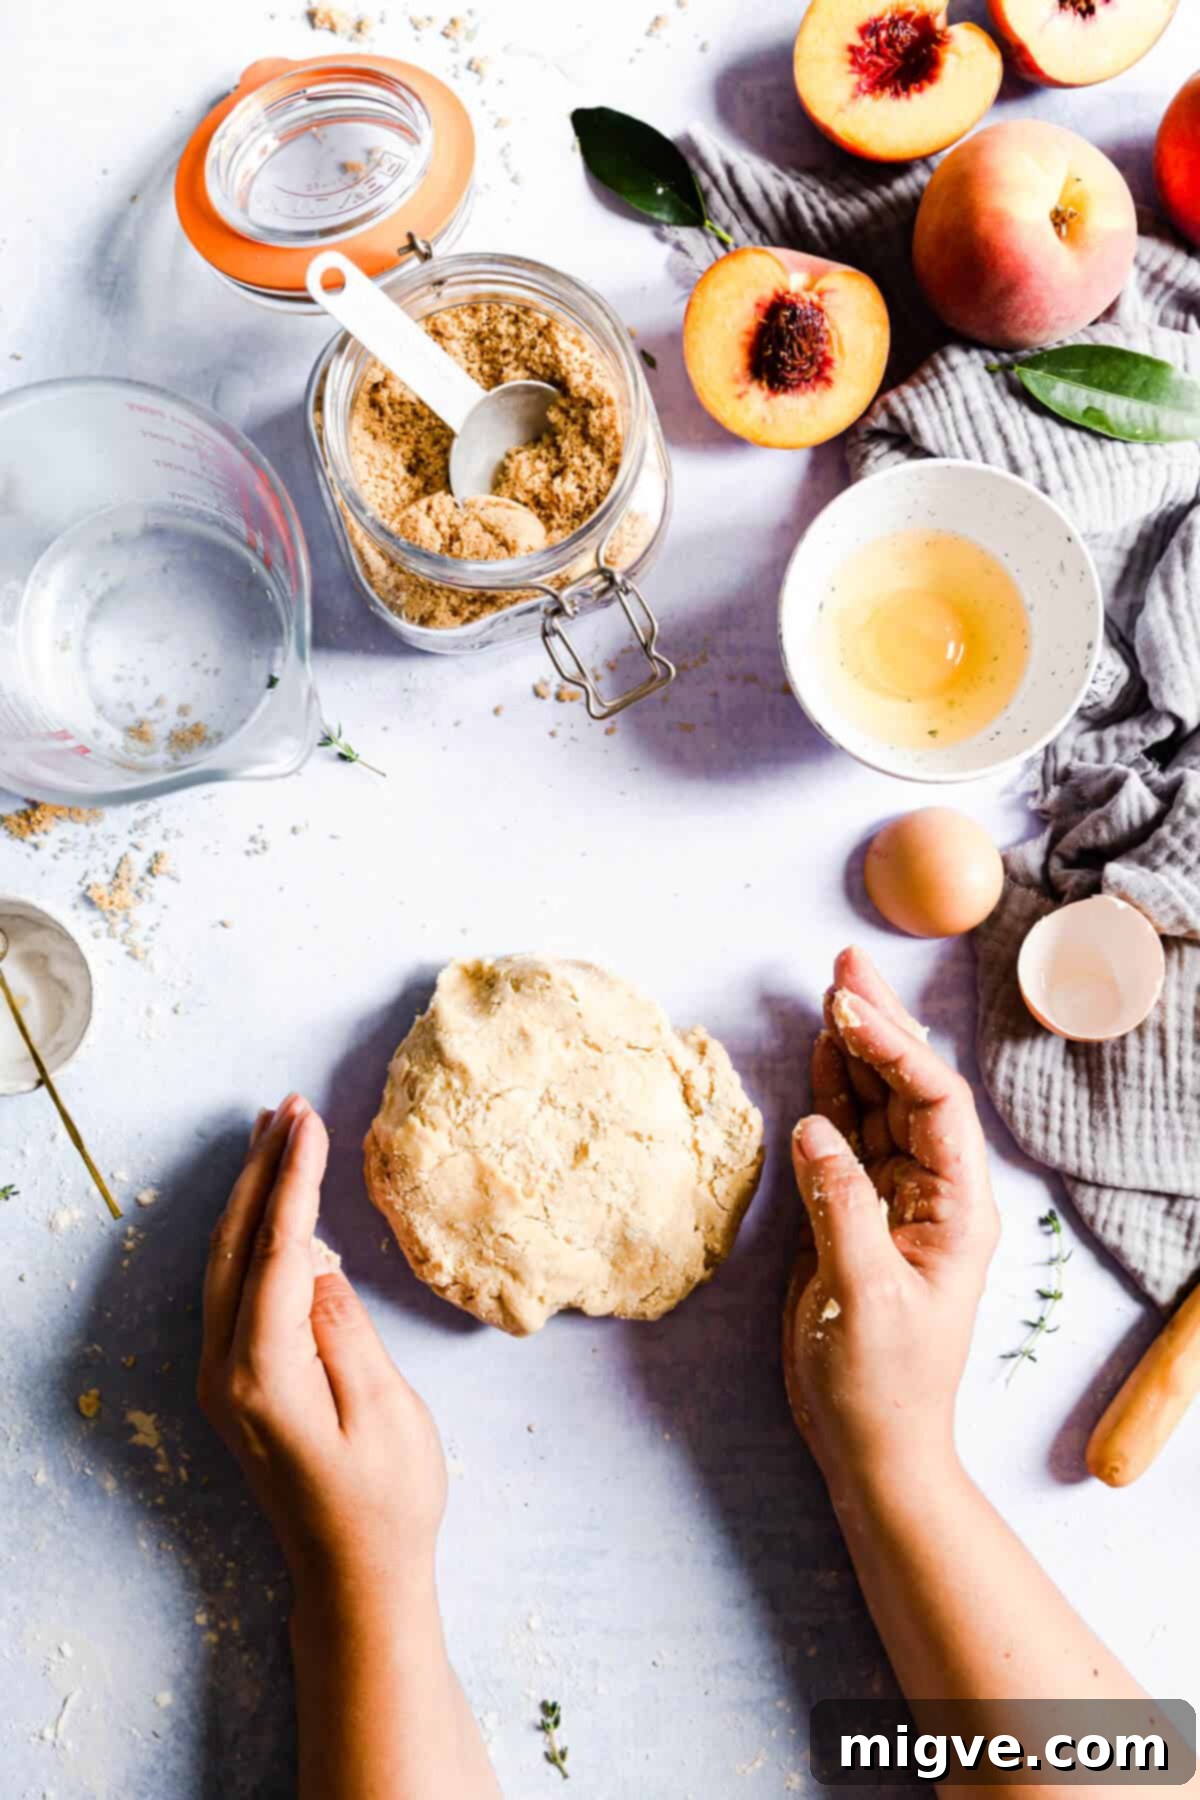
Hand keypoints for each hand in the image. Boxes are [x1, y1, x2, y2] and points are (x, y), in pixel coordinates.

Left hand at [198, 1094, 446, 1596]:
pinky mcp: (235, 1383)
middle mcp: (225, 1370)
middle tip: (288, 1106)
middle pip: (236, 1244)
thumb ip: (344, 1330)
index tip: (309, 1119)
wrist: (353, 1579)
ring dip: (251, 1195)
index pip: (276, 1249)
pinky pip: (233, 1287)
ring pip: (226, 1261)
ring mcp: (222, 1378)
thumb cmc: (385, 1503)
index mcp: (262, 1372)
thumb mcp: (383, 1413)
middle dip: (261, 1169)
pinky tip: (273, 1210)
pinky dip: (251, 1235)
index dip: (293, 1178)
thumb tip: (317, 1265)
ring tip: (275, 1135)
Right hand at [783, 948, 999, 1496]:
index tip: (846, 1010)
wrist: (871, 1445)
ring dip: (854, 1048)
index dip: (895, 1050)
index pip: (935, 1104)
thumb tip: (815, 1131)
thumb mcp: (863, 1297)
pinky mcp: (856, 1214)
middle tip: (844, 965)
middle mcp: (932, 1192)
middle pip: (910, 1088)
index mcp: (957, 1208)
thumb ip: (841, 1207)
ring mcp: (894, 1199)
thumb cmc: (881, 1384)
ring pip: (876, 1104)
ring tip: (831, 989)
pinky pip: (846, 1137)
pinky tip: (821, 1054)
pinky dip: (831, 1093)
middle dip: (880, 1025)